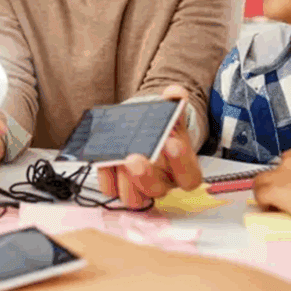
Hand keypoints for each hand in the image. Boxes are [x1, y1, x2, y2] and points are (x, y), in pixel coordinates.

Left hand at [97, 85, 203, 208]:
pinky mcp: (118, 186)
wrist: (144, 131)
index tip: (171, 143)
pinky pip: (110, 189)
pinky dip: (105, 176)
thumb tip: (175, 93)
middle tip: (135, 158)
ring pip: (134, 198)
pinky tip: (101, 160)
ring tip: (118, 160)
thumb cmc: (161, 127)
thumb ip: (175, 102)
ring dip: (124, 181)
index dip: (181, 163)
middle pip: (158, 190)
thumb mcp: (170, 113)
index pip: (189, 177)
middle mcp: (163, 182)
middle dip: (145, 175)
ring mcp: (140, 188)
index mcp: (183, 169)